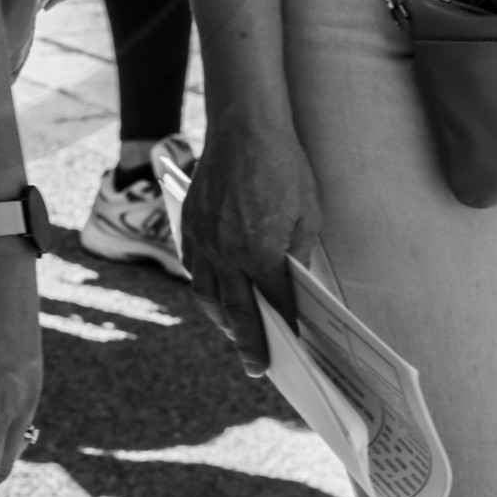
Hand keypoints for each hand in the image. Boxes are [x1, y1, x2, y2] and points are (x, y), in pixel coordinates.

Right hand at [181, 118, 321, 376]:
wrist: (244, 129)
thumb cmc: (283, 168)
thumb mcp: (307, 216)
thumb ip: (297, 254)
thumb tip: (295, 285)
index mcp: (260, 253)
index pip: (277, 306)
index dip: (289, 330)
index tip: (298, 351)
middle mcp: (227, 253)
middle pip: (237, 312)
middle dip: (249, 344)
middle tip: (256, 368)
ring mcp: (203, 239)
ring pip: (207, 293)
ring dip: (221, 318)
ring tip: (233, 332)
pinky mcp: (189, 224)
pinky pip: (193, 267)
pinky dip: (203, 285)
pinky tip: (213, 290)